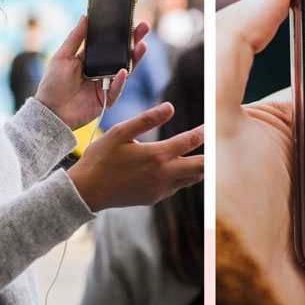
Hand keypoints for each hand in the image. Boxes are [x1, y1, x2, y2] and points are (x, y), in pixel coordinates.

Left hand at [35, 16, 149, 130]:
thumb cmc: (53, 84)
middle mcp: (101, 71)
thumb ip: (75, 38)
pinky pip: (116, 89)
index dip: (119, 33)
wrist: (50, 111)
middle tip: (144, 26)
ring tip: (142, 45)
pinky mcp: (107, 99)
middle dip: (133, 41)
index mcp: (90, 59)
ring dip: (134, 58)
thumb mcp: (63, 56)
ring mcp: (106, 85)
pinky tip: (123, 71)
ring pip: (124, 70)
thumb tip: (85, 17)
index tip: (128, 20)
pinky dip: (119, 81)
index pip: (108, 43)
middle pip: (121, 54)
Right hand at [68, 103, 203, 212]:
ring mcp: (160, 190)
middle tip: (217, 143)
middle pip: (201, 167)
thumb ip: (147, 119)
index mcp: (156, 156)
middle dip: (212, 155)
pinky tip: (176, 167)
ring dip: (198, 167)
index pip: (190, 141)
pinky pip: (176, 187)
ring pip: (191, 179)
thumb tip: (171, 107)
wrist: (87, 192)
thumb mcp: (119, 133)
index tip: (212, 123)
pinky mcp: (154, 198)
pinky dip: (182, 176)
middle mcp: (163, 175)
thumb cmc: (100, 159)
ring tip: (202, 154)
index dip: (204, 131)